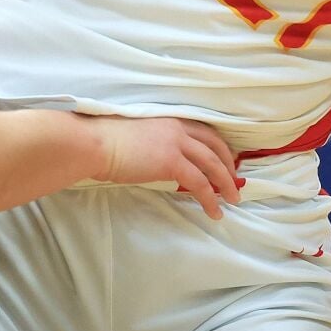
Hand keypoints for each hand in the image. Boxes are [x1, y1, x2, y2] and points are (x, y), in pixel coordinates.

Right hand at [91, 116, 242, 218]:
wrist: (95, 144)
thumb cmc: (106, 141)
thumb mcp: (139, 136)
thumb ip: (156, 143)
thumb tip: (160, 160)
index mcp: (170, 119)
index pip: (204, 132)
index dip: (219, 148)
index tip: (226, 161)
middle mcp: (178, 128)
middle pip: (214, 146)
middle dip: (228, 166)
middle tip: (235, 183)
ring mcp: (176, 143)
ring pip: (212, 165)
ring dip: (226, 184)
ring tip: (233, 201)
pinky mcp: (171, 162)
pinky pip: (200, 183)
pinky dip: (210, 198)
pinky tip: (214, 211)